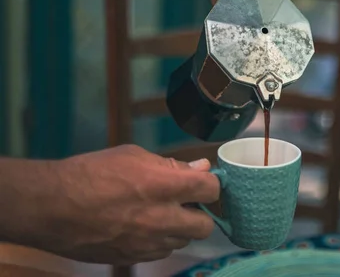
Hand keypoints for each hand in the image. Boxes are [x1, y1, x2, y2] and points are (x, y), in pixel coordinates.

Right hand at [29, 145, 219, 264]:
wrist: (51, 207)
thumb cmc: (90, 173)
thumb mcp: (133, 156)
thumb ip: (171, 166)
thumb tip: (200, 168)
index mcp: (165, 186)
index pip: (212, 189)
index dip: (211, 184)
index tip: (203, 183)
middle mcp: (162, 218)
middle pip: (205, 226)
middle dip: (200, 214)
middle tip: (185, 203)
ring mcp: (148, 243)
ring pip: (182, 241)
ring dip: (178, 228)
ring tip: (157, 213)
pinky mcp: (133, 258)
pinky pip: (160, 252)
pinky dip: (159, 241)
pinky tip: (141, 227)